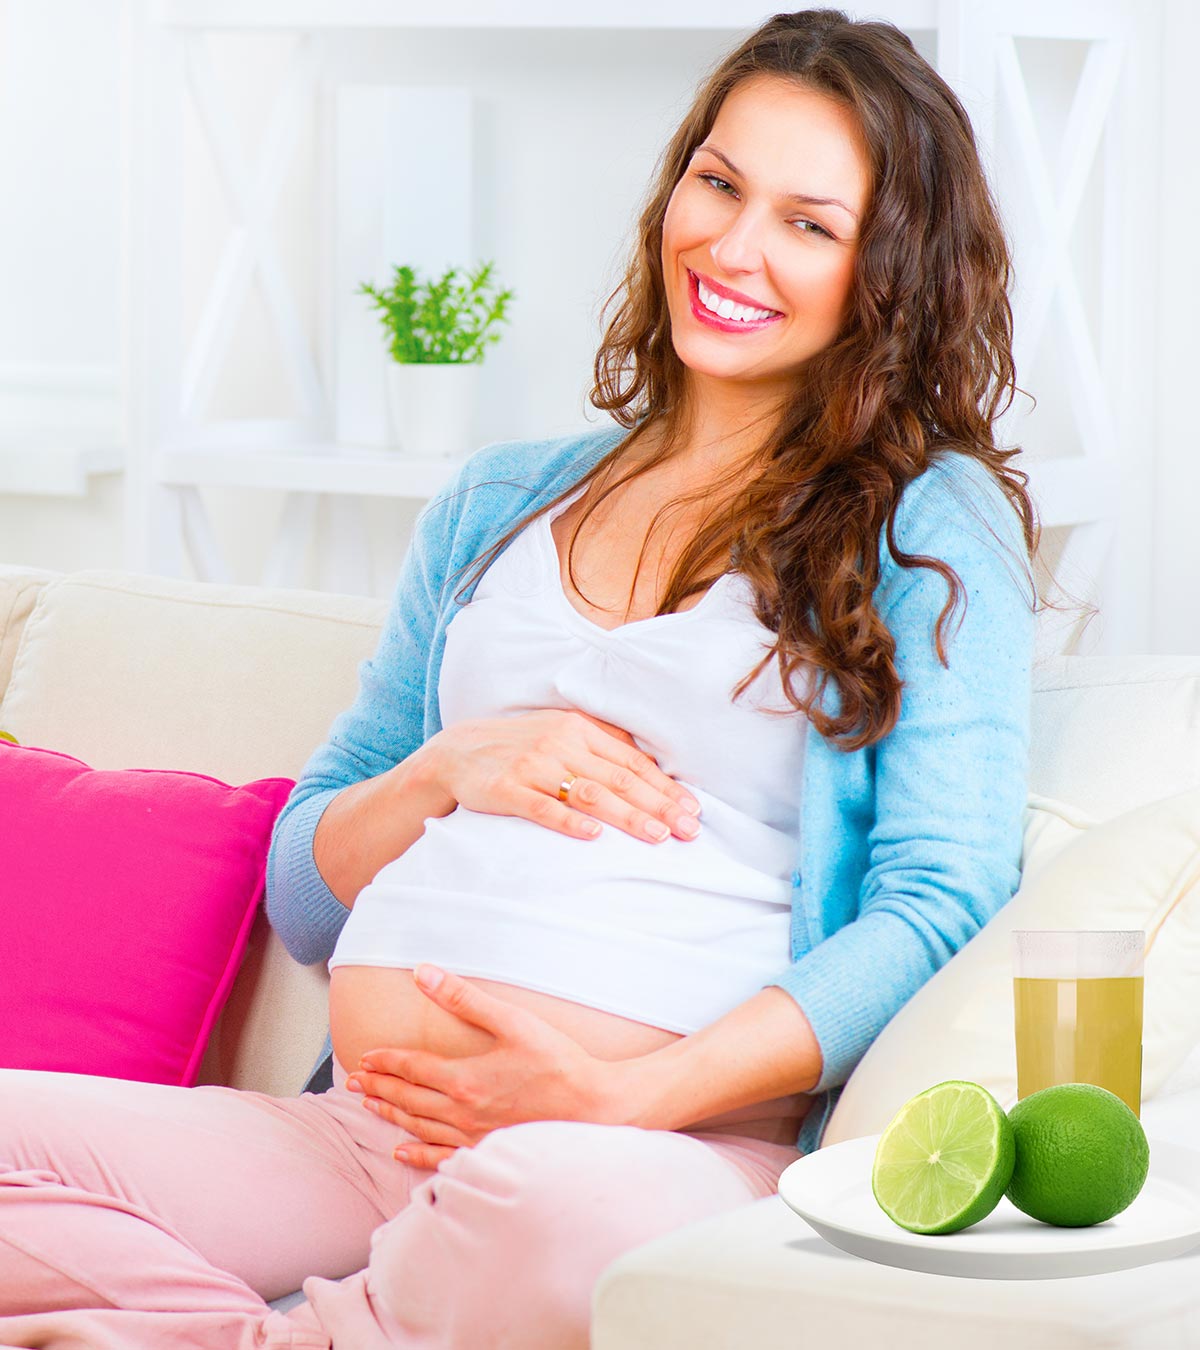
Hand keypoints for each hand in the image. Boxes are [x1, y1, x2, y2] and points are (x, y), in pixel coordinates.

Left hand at [346, 965, 627, 1169]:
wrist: (594, 1107)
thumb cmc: (557, 1061)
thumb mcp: (512, 1021)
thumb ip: (464, 998)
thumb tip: (424, 973)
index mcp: (464, 1079)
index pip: (412, 1068)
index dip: (387, 1061)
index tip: (366, 1056)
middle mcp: (461, 1112)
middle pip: (408, 1098)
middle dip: (380, 1086)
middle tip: (355, 1080)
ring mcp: (472, 1137)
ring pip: (419, 1126)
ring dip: (391, 1113)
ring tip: (369, 1104)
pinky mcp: (487, 1152)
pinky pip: (441, 1156)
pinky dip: (416, 1153)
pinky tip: (401, 1150)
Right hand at [424, 709, 702, 844]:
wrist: (457, 752)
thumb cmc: (520, 746)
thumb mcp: (561, 732)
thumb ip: (601, 744)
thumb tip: (648, 764)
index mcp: (578, 729)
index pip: (631, 761)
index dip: (664, 787)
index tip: (693, 810)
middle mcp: (560, 743)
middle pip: (618, 778)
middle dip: (658, 805)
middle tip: (689, 830)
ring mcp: (533, 766)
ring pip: (589, 793)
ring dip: (627, 816)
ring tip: (657, 835)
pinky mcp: (507, 789)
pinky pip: (542, 808)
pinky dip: (569, 822)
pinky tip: (593, 836)